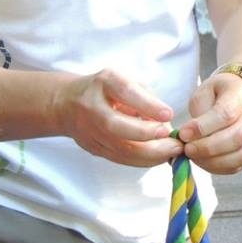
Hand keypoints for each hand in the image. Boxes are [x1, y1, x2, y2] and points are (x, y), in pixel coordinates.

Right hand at [58, 68, 181, 166]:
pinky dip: (142, 160)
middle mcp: (92, 106)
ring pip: (119, 148)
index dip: (148, 105)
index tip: (169, 115)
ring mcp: (89, 130)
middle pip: (117, 126)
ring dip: (150, 154)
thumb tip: (166, 123)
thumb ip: (146, 98)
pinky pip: (119, 158)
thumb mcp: (127, 81)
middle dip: (148, 135)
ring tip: (173, 151)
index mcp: (105, 82)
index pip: (127, 93)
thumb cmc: (108, 90)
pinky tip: (160, 157)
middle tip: (174, 141)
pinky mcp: (92, 148)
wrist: (67, 103)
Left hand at [177, 71, 241, 173]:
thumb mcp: (204, 92)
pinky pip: (238, 165)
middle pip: (238, 136)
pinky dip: (218, 167)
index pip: (227, 114)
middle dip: (208, 147)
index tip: (183, 133)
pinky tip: (203, 160)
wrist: (237, 96)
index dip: (203, 127)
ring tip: (194, 155)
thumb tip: (190, 135)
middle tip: (187, 148)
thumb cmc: (217, 94)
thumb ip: (199, 111)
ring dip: (214, 160)